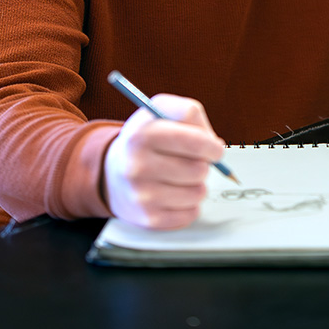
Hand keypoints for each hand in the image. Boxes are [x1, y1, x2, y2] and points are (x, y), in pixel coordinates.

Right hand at [102, 93, 226, 230]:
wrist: (113, 171)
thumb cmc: (145, 138)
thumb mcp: (160, 110)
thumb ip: (189, 114)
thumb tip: (214, 143)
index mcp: (142, 135)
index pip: (193, 141)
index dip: (211, 146)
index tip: (215, 148)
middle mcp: (138, 166)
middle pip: (199, 169)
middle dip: (203, 164)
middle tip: (191, 160)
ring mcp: (142, 195)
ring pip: (198, 193)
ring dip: (197, 184)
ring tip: (180, 176)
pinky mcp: (149, 218)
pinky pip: (191, 213)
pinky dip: (190, 204)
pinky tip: (174, 193)